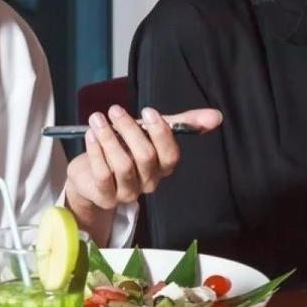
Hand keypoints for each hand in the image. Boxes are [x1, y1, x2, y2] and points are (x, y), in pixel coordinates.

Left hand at [66, 104, 221, 211]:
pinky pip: (103, 174)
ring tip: (97, 118)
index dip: (161, 133)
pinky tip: (90, 135)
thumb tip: (216, 116)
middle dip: (130, 130)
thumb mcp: (151, 131)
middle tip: (114, 109)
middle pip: (146, 157)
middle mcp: (148, 183)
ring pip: (123, 165)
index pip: (170, 155)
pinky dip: (95, 151)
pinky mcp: (106, 197)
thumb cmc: (125, 148)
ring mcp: (127, 193)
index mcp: (163, 167)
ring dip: (109, 138)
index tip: (147, 111)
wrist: (90, 172)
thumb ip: (181, 123)